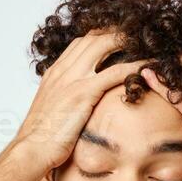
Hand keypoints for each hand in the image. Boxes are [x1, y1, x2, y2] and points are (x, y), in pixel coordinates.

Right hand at [10, 29, 147, 177]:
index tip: (119, 36)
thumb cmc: (42, 137)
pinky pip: (114, 72)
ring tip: (146, 41)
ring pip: (103, 46)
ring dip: (127, 40)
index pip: (80, 42)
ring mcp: (72, 79)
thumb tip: (77, 106)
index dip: (101, 35)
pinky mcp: (83, 92)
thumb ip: (65, 100)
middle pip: (93, 37)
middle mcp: (63, 70)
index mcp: (55, 72)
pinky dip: (134, 65)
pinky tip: (149, 64)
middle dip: (117, 31)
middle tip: (138, 32)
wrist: (32, 149)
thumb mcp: (53, 111)